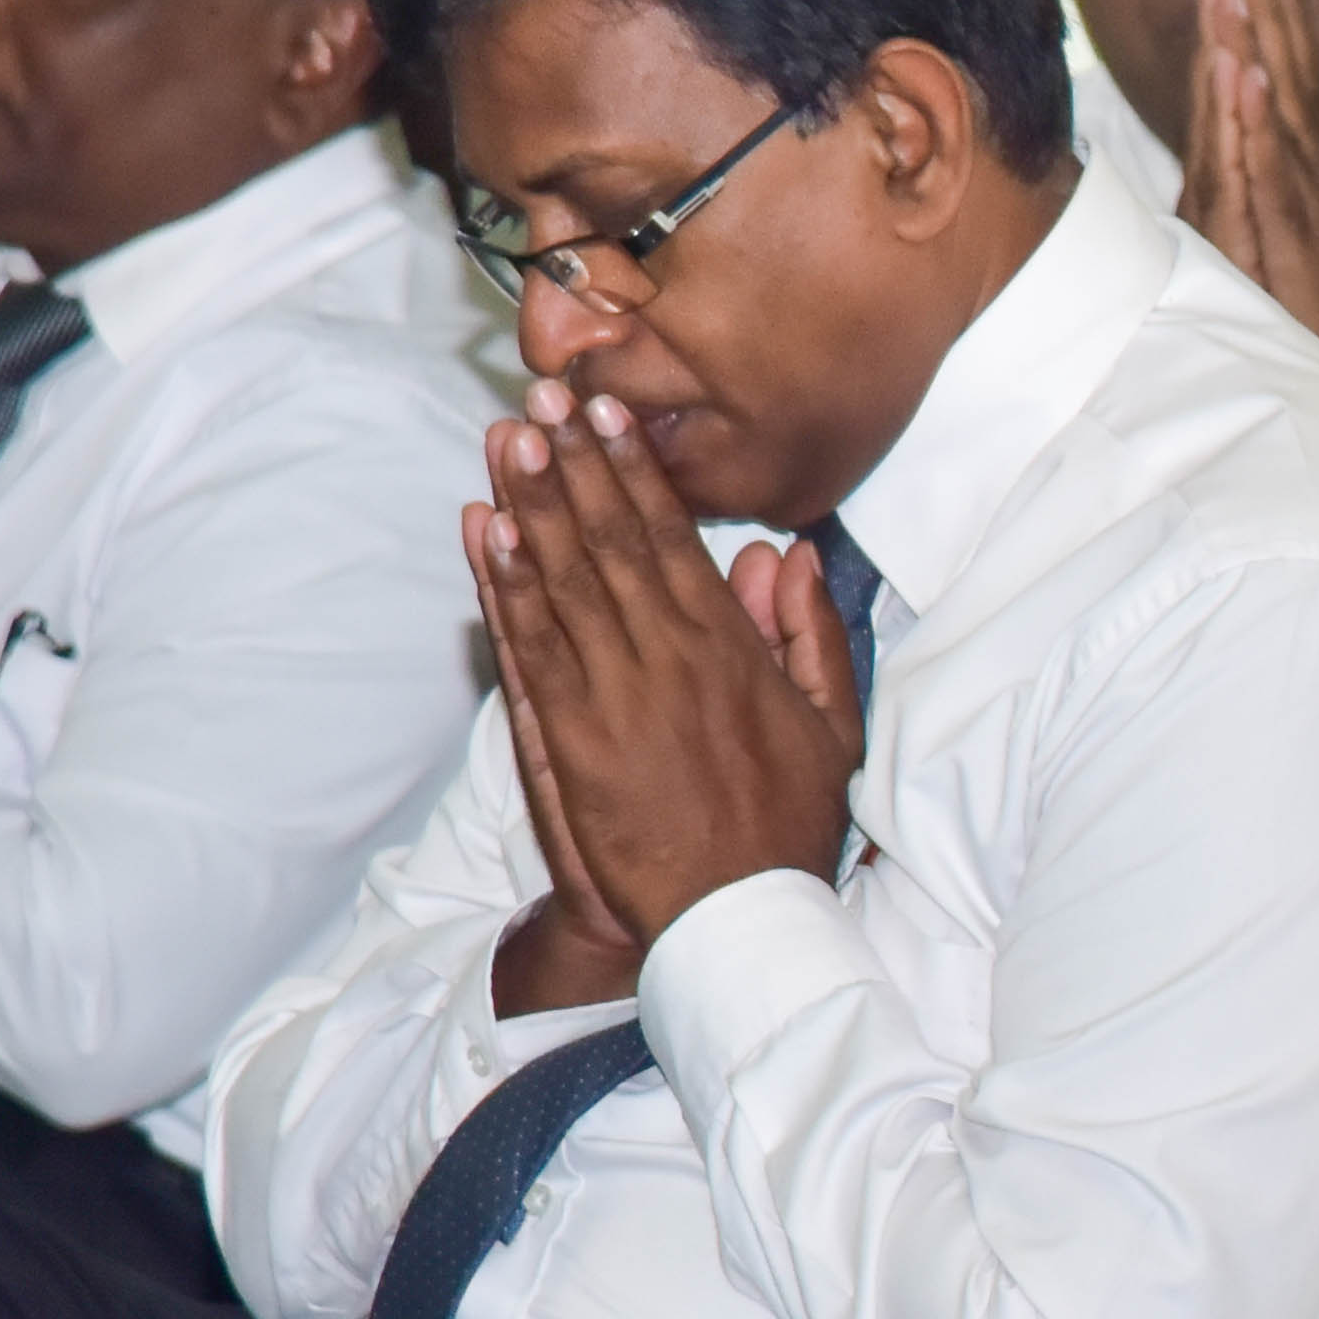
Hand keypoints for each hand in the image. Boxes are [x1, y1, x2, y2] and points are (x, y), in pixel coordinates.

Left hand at [470, 387, 858, 995]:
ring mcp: (607, 697)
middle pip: (606, 543)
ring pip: (559, 580)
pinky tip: (485, 532)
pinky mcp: (564, 738)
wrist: (730, 919)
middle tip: (539, 399)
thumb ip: (810, 636)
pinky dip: (502, 584)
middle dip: (570, 466)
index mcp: (728, 652)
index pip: (671, 539)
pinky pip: (527, 644)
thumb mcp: (833, 729)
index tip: (605, 416)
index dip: (632, 473)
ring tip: (504, 440)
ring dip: (528, 504)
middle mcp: (663, 662)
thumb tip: (786, 557)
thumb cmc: (787, 827)